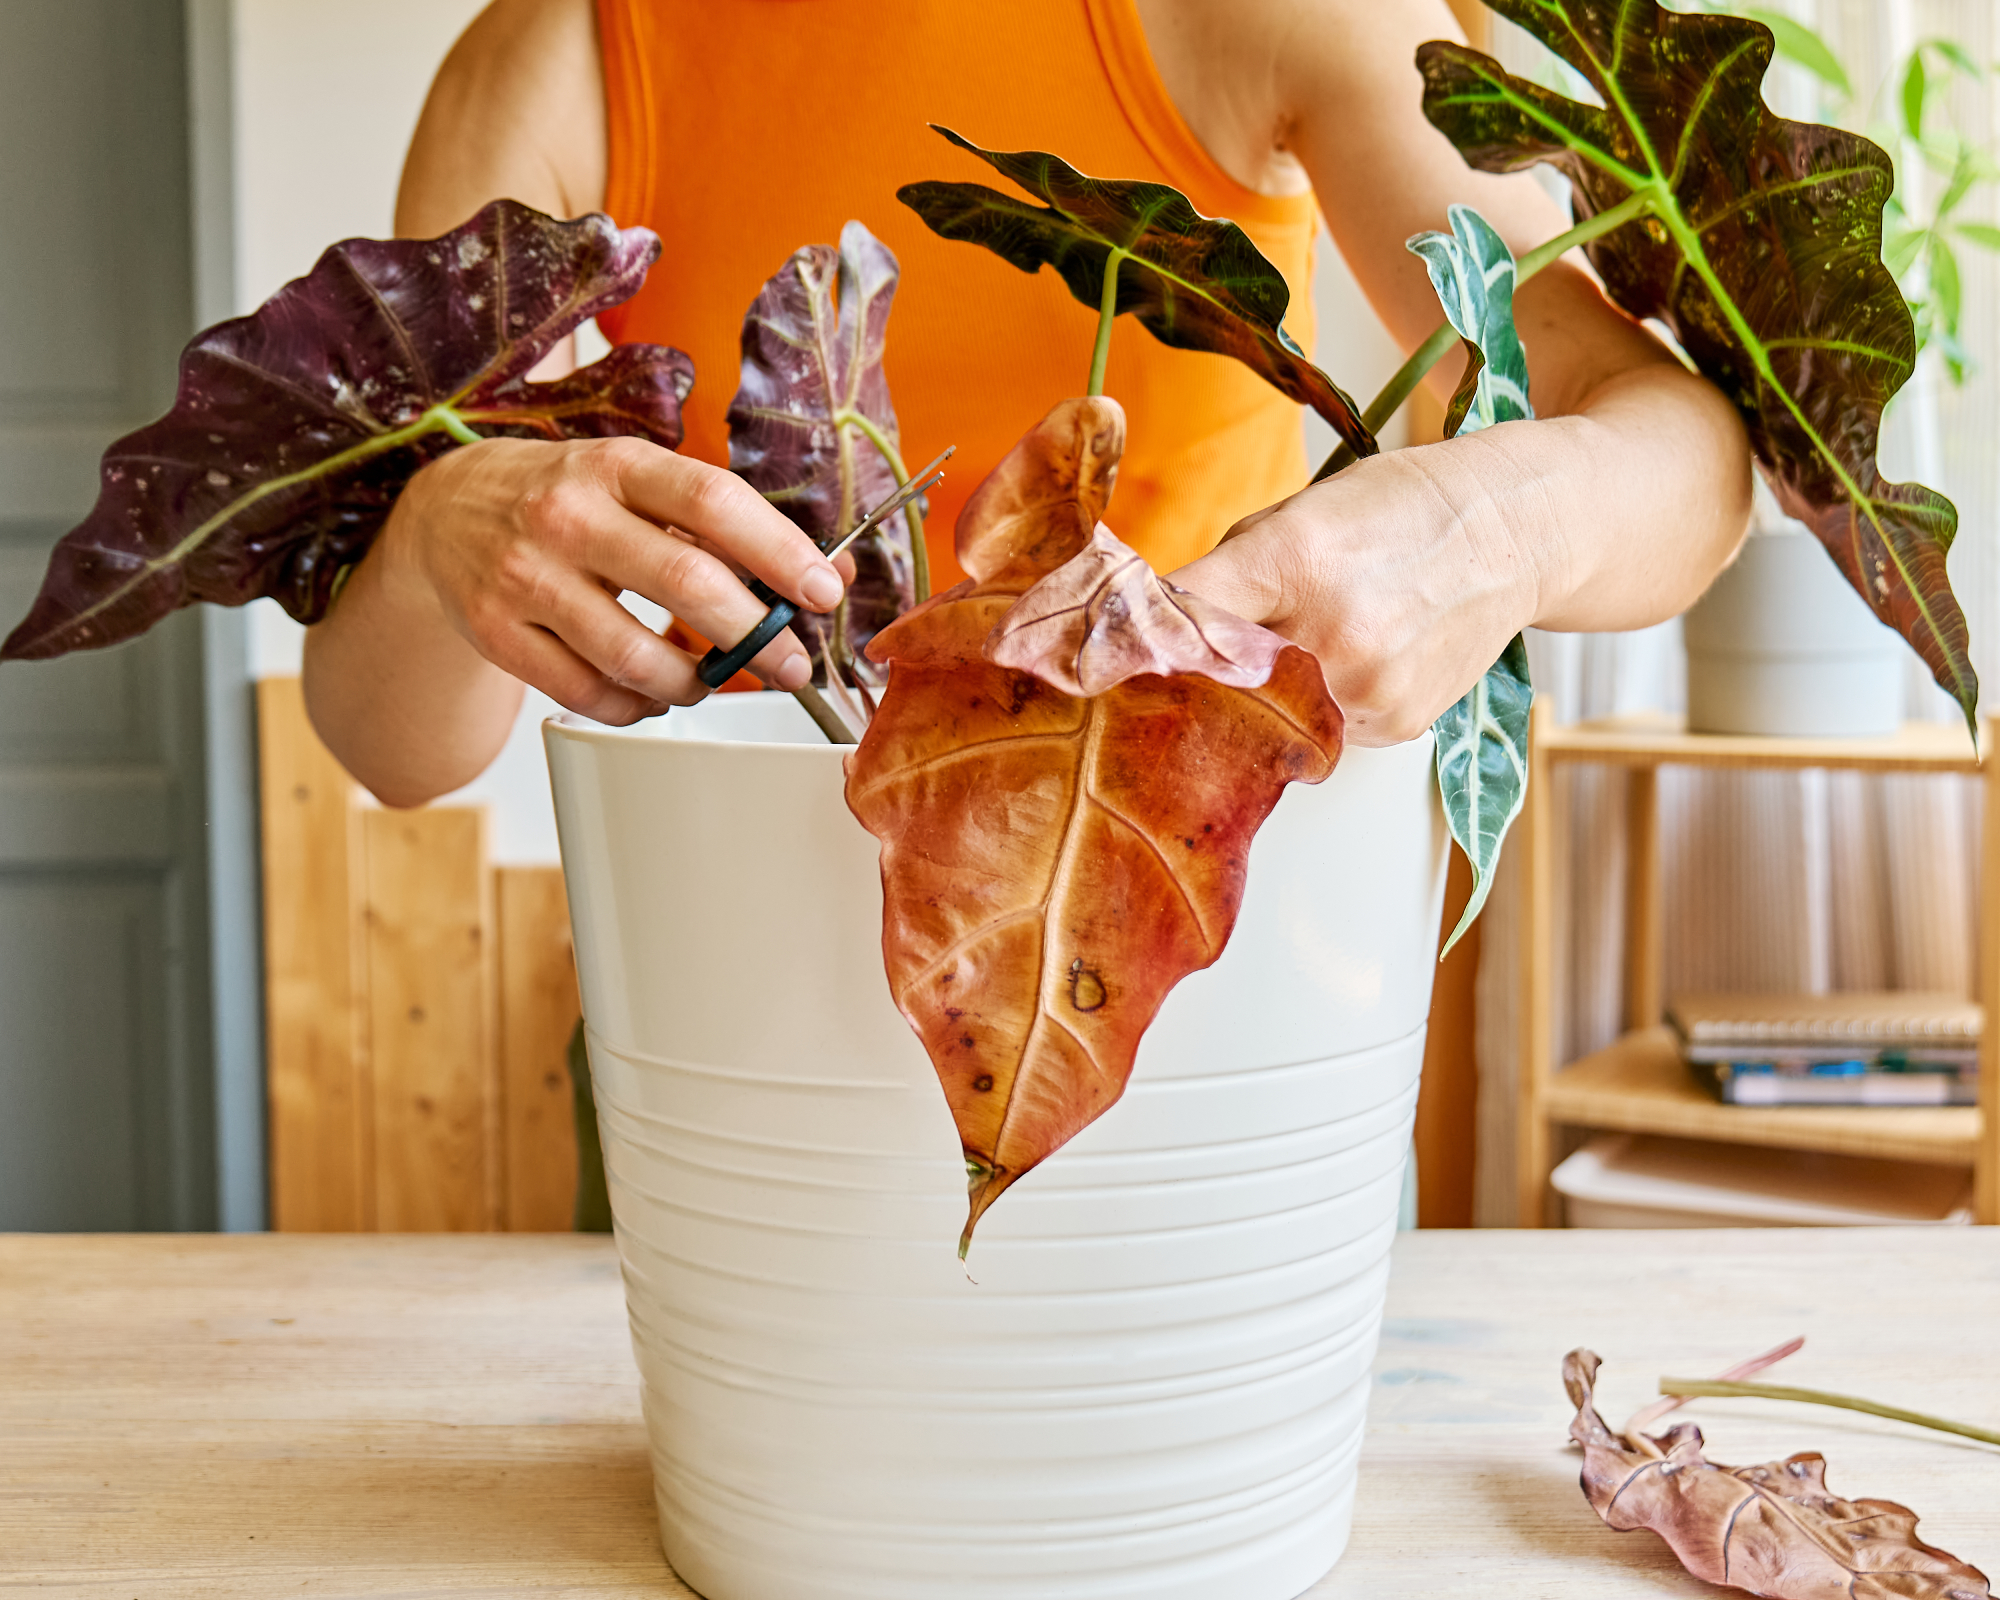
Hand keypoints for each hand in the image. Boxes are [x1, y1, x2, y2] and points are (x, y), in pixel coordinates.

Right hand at [375, 434, 846, 723]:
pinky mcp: (497, 634)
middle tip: (790, 664)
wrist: (447, 511)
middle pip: (685, 583)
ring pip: (637, 656)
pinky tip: (655, 693)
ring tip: (714, 681)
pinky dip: (638, 706)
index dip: (780, 551)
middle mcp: (568, 515)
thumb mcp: (639, 482)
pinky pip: (588, 695)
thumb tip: (835, 572)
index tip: (824, 592)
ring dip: (696, 683)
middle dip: (755, 636)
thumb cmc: (569, 498)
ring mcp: (526, 577)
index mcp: (617, 465)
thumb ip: (729, 524)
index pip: (713, 501)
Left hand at [1169, 431, 1545, 746]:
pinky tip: (1355, 658)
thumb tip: (1152, 630)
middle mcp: (1332, 630)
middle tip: (1190, 663)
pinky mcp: (1394, 724)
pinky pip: (1320, 729)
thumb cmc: (1398, 510)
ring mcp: (1366, 686)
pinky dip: (1318, 703)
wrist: (1513, 530)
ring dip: (1263, 691)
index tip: (1099, 659)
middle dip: (1196, 675)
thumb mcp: (1298, 513)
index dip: (1134, 638)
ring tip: (1313, 636)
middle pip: (1214, 682)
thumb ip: (1223, 573)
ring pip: (1266, 714)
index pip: (1182, 614)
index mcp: (1295, 557)